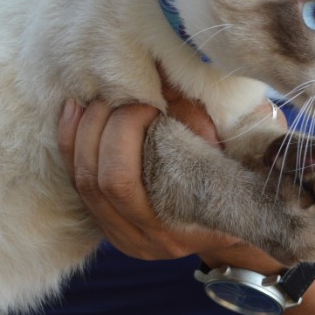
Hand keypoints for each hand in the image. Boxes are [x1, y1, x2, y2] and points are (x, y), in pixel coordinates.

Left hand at [56, 83, 283, 270]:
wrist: (238, 218)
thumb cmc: (241, 175)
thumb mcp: (232, 147)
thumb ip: (197, 118)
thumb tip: (162, 75)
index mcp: (181, 224)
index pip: (124, 180)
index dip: (125, 132)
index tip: (146, 103)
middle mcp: (148, 239)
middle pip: (100, 181)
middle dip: (102, 128)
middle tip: (118, 96)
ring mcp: (124, 238)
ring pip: (83, 184)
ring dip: (81, 134)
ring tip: (92, 99)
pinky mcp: (110, 228)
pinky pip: (78, 186)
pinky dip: (73, 146)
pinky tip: (76, 114)